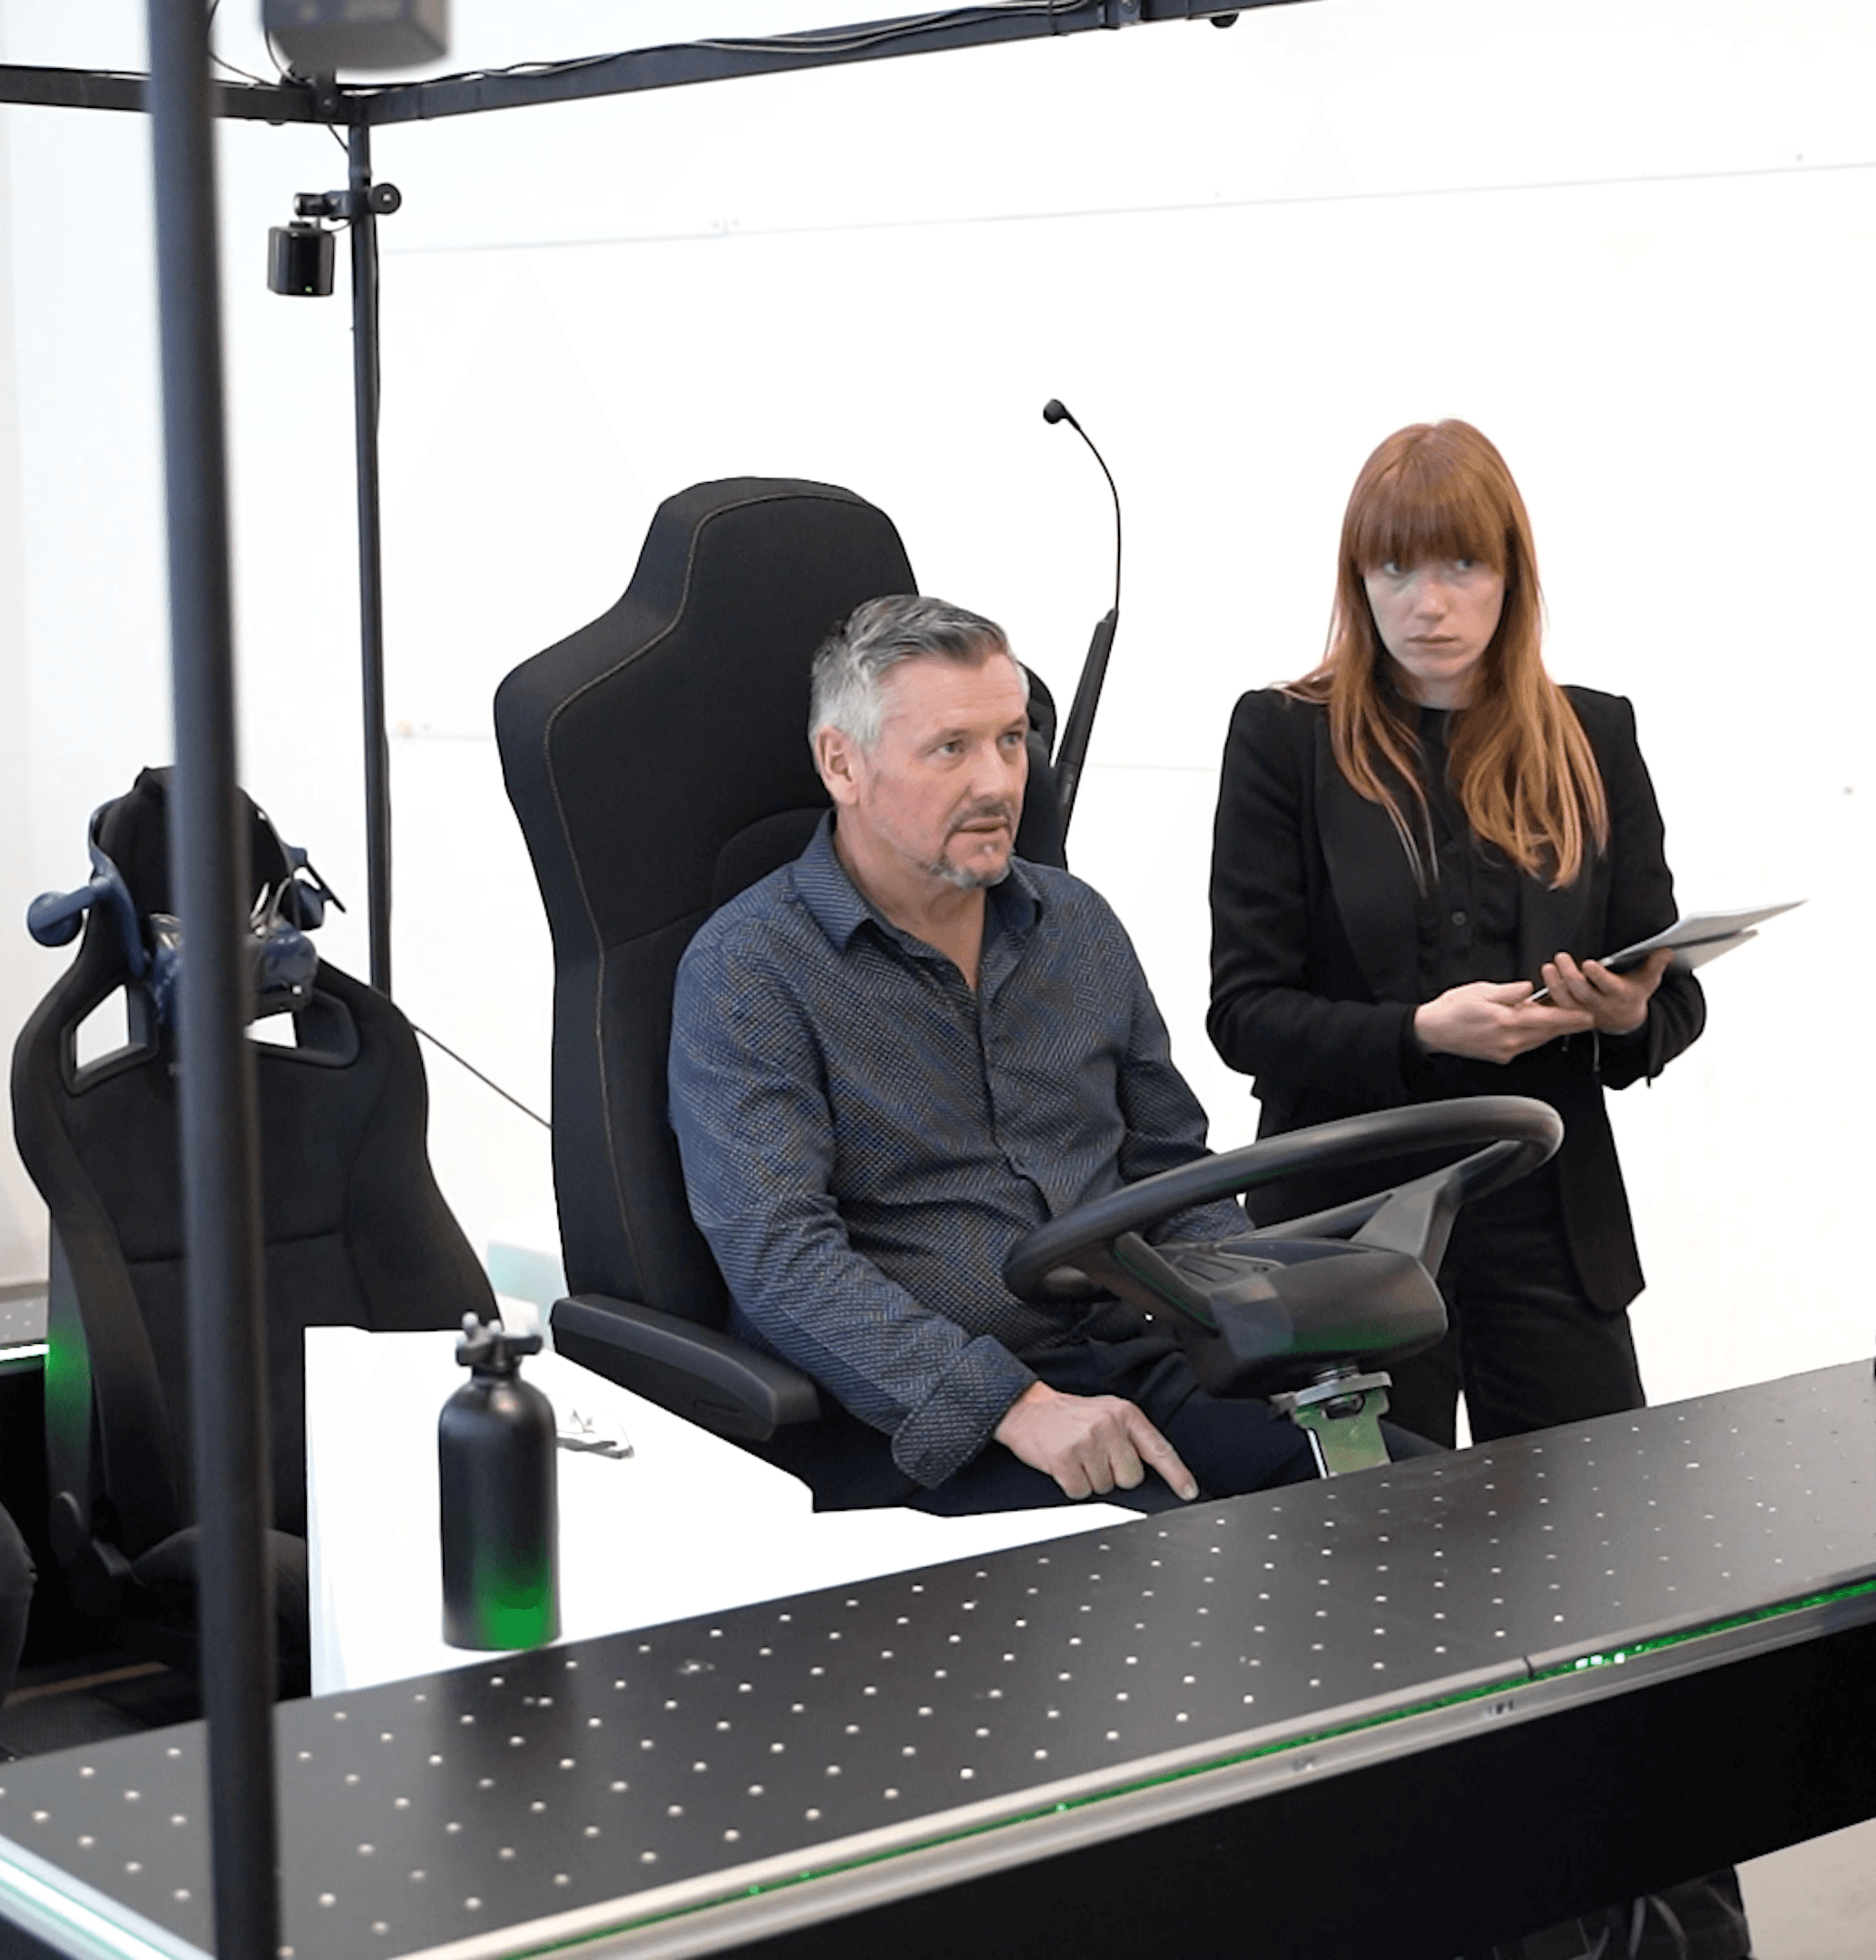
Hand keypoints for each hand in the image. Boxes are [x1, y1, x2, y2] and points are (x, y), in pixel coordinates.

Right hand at [993, 1381, 1198, 1502]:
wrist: (1025, 1408)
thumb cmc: (1068, 1415)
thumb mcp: (1105, 1413)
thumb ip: (1129, 1435)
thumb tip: (1155, 1469)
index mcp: (1124, 1413)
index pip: (1159, 1448)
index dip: (1176, 1474)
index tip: (1189, 1492)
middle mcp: (1109, 1425)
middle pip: (1131, 1479)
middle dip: (1114, 1475)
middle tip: (1094, 1457)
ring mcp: (1087, 1441)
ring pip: (1104, 1488)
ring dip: (1090, 1480)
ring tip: (1076, 1456)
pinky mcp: (1065, 1459)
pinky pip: (1081, 1492)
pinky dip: (1072, 1485)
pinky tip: (1064, 1465)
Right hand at [1413, 979, 1592, 1064]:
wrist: (1431, 1031)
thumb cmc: (1451, 1010)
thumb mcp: (1480, 991)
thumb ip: (1509, 992)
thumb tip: (1528, 988)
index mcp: (1506, 1021)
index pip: (1547, 1019)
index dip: (1570, 1017)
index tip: (1587, 1015)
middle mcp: (1508, 1040)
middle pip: (1548, 1033)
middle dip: (1569, 1025)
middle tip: (1589, 1019)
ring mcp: (1505, 1050)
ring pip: (1538, 1040)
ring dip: (1554, 1031)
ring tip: (1568, 1021)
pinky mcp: (1499, 1056)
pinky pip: (1526, 1046)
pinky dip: (1536, 1036)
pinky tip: (1538, 1028)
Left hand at [1538, 946, 1673, 1035]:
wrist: (1625, 1020)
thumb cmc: (1634, 993)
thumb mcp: (1648, 980)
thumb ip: (1656, 964)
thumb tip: (1668, 950)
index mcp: (1621, 996)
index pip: (1609, 987)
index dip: (1598, 977)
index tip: (1589, 964)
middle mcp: (1601, 1006)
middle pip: (1582, 993)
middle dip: (1570, 976)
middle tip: (1561, 957)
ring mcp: (1584, 1011)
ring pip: (1567, 1001)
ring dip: (1555, 985)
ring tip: (1548, 967)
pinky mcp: (1572, 1013)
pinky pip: (1557, 1006)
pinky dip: (1548, 994)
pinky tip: (1543, 978)